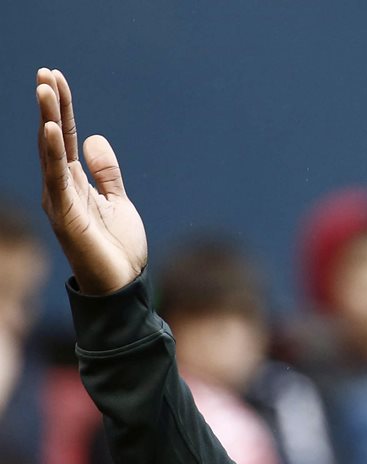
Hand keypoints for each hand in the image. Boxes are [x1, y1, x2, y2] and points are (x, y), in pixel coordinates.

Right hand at [36, 68, 146, 295]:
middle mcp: (62, 188)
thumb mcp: (118, 202)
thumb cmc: (118, 249)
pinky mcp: (65, 215)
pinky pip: (57, 178)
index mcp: (75, 183)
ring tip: (45, 89)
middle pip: (54, 139)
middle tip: (46, 73)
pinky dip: (53, 153)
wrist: (121, 287)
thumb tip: (94, 138)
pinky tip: (51, 129)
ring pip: (50, 153)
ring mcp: (61, 200)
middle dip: (50, 106)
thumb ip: (106, 172)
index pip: (65, 137)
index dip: (62, 109)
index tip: (57, 78)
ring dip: (48, 120)